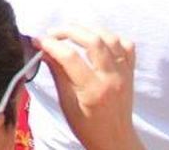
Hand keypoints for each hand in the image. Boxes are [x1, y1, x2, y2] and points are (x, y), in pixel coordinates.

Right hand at [39, 26, 139, 149]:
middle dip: (69, 30)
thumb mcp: (66, 104)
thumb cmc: (87, 126)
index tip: (38, 41)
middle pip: (93, 40)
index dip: (50, 44)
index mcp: (92, 90)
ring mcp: (124, 74)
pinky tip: (98, 41)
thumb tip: (44, 50)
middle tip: (53, 33)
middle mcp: (111, 78)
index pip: (69, 57)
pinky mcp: (131, 72)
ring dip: (90, 29)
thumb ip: (58, 74)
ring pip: (111, 38)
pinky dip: (112, 38)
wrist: (115, 140)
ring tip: (73, 32)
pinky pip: (127, 46)